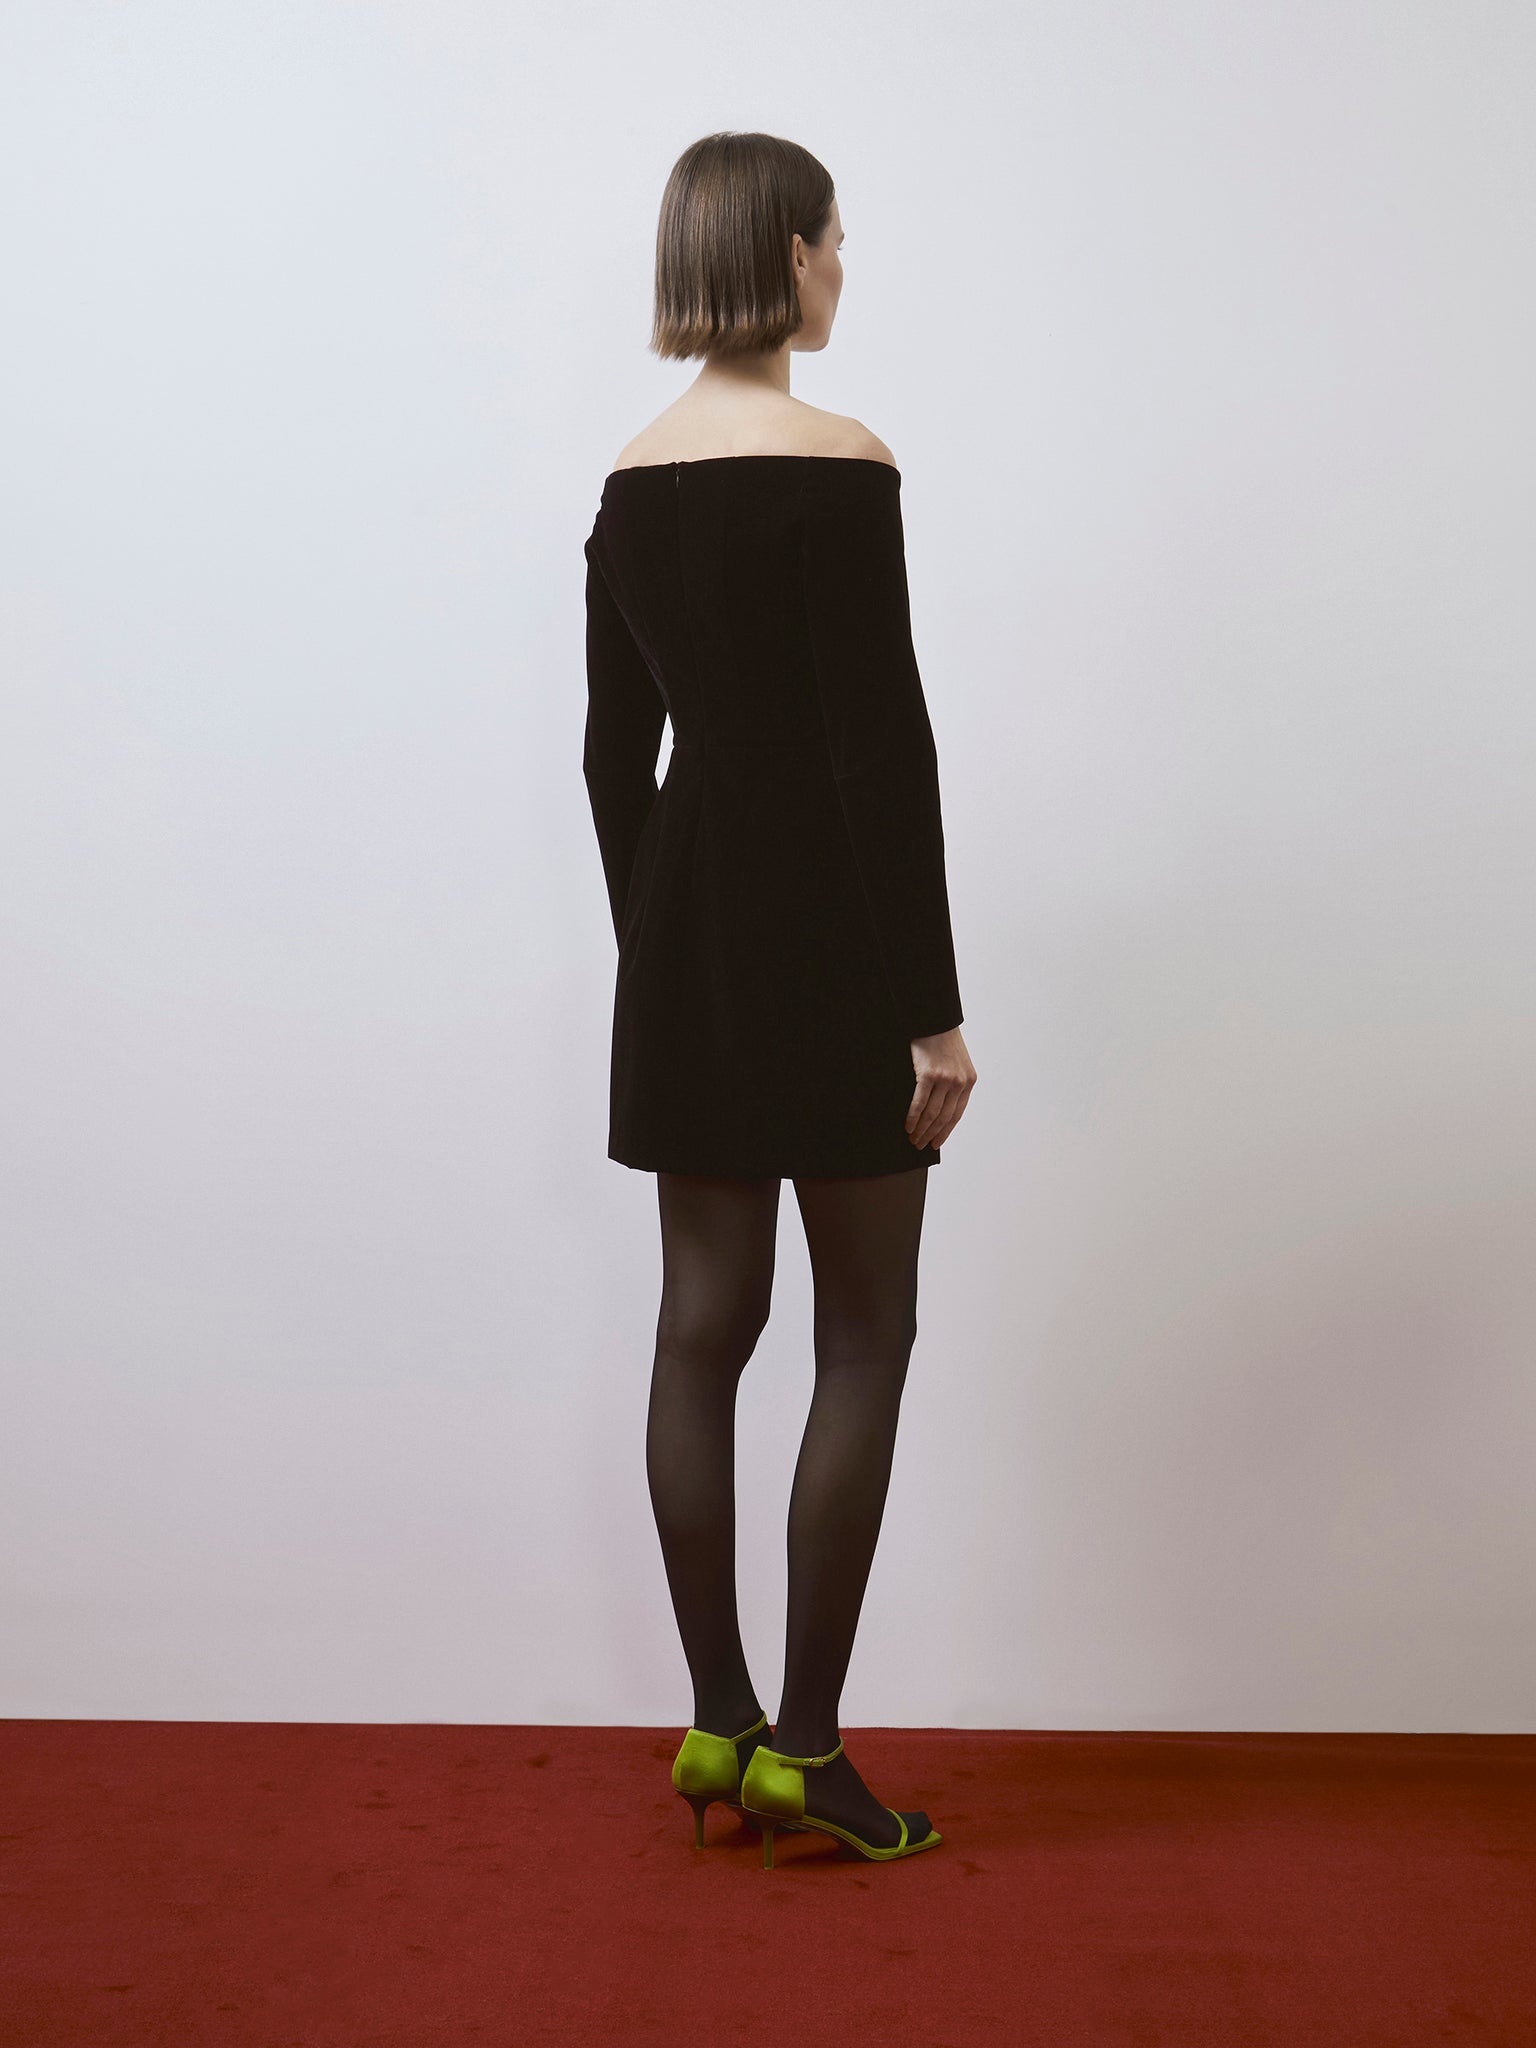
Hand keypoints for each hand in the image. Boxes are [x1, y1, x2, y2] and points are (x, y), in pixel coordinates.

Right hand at [905, 1025, 975, 1150]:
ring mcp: (945, 1079)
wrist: (934, 1019)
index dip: (945, 1131)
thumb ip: (953, 1082)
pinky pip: (919, 1103)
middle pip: (944, 1118)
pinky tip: (907, 1125)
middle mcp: (960, 1082)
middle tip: (919, 1145)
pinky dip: (912, 1117)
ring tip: (912, 1138)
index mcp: (969, 1081)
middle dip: (931, 1134)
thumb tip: (940, 1107)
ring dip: (921, 1129)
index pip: (957, 1114)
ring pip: (932, 1114)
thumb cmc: (941, 1040)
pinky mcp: (929, 1075)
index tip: (935, 1143)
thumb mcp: (957, 1062)